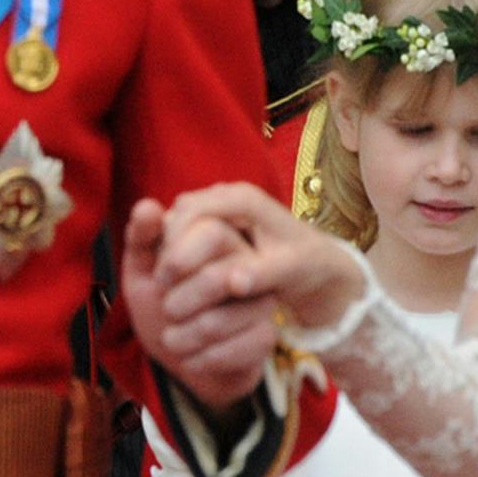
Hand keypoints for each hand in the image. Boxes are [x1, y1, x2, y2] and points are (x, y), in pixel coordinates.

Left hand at [123, 198, 282, 412]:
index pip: (211, 231)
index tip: (159, 279)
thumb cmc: (161, 305)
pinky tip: (190, 358)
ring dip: (184, 337)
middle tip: (166, 311)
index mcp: (220, 236)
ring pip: (220, 321)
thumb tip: (147, 206)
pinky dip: (201, 359)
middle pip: (218, 278)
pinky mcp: (265, 335)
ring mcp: (261, 299)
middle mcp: (247, 263)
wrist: (181, 355)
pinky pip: (234, 350)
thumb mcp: (141, 270)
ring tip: (171, 338)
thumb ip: (142, 238)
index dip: (178, 258)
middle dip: (178, 302)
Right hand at [154, 182, 363, 334]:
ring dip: (170, 248)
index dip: (177, 242)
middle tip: (161, 281)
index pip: (195, 211)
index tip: (167, 276)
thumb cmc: (304, 264)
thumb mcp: (288, 271)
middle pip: (182, 211)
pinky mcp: (216, 218)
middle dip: (168, 245)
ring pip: (180, 218)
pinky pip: (186, 227)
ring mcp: (221, 204)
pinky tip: (176, 277)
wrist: (316, 260)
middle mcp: (229, 194)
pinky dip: (177, 249)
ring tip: (166, 282)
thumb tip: (236, 282)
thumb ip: (261, 274)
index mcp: (245, 199)